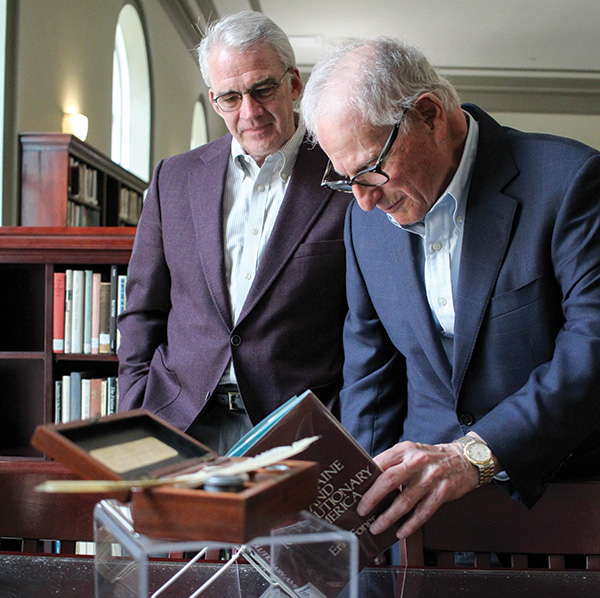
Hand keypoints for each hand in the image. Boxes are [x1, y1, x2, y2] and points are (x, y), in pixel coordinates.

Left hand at [356, 440, 478, 538]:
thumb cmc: (431, 458)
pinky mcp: (442, 492)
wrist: (464, 459)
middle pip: (389, 481)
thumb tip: (369, 480)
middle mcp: (417, 462)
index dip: (367, 479)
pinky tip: (401, 532)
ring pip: (405, 501)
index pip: (380, 464)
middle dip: (372, 498)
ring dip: (388, 517)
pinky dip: (410, 525)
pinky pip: (423, 512)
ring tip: (377, 527)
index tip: (356, 492)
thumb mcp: (411, 452)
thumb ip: (393, 463)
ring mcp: (431, 477)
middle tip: (362, 511)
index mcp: (405, 450)